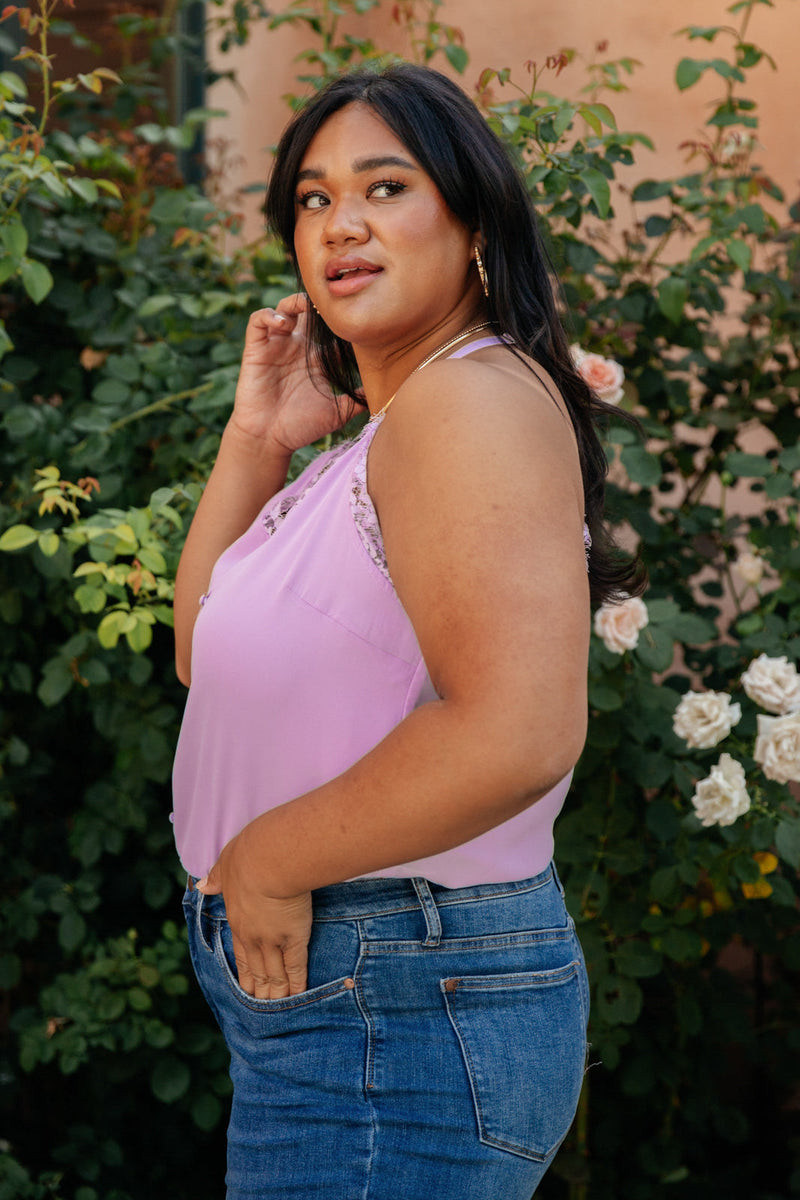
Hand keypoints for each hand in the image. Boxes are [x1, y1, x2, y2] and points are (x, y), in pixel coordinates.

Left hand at [195, 829, 311, 998]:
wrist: (270, 860)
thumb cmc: (248, 856)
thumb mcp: (226, 864)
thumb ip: (216, 877)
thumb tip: (202, 885)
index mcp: (237, 921)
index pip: (241, 955)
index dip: (245, 975)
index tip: (247, 990)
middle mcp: (253, 937)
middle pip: (257, 971)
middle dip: (260, 991)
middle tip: (263, 1009)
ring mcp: (273, 940)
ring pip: (275, 974)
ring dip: (278, 993)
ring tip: (281, 1008)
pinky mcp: (294, 939)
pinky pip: (296, 967)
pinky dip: (297, 983)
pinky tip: (299, 995)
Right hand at [231, 294, 353, 455]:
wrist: (268, 439)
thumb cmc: (301, 428)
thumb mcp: (338, 412)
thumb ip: (359, 400)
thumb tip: (389, 395)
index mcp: (319, 358)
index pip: (334, 329)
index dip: (344, 320)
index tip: (356, 317)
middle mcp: (299, 347)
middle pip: (310, 311)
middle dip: (320, 303)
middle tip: (333, 302)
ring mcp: (277, 345)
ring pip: (285, 308)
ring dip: (296, 301)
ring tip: (308, 306)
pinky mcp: (256, 348)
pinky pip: (259, 320)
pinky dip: (269, 315)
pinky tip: (282, 324)